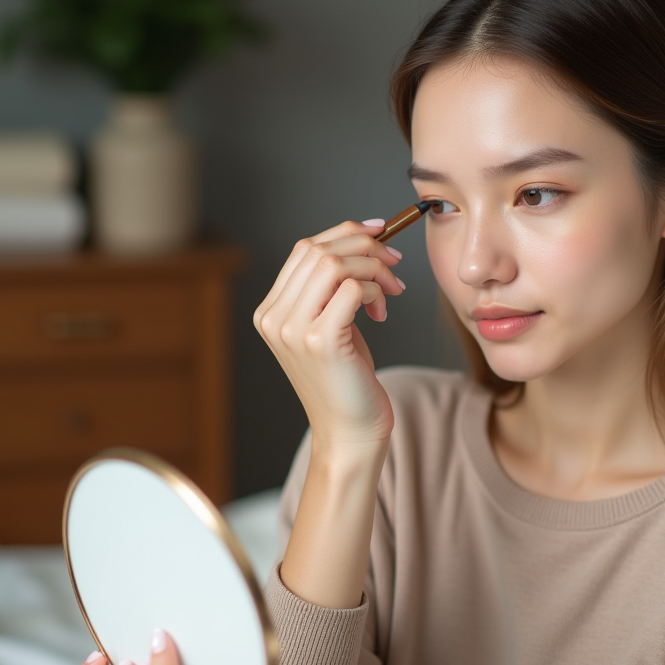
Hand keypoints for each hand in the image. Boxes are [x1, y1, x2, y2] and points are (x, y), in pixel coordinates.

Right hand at [253, 219, 405, 450]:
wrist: (349, 431)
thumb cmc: (347, 379)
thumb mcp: (331, 325)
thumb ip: (331, 288)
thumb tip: (363, 237)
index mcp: (270, 311)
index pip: (304, 249)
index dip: (345, 234)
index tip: (379, 234)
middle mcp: (274, 317)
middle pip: (319, 251)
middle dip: (366, 248)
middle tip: (394, 265)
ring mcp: (293, 329)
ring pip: (335, 265)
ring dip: (374, 269)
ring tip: (390, 293)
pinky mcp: (319, 341)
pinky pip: (351, 289)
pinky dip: (375, 292)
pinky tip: (381, 313)